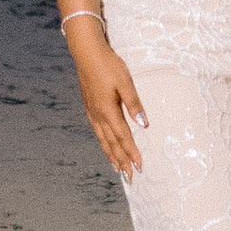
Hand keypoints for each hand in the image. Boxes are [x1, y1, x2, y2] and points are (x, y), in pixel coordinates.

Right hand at [67, 22, 149, 176]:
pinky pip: (97, 132)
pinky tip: (105, 146)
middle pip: (112, 144)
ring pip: (103, 140)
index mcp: (109, 111)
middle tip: (130, 177)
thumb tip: (144, 124)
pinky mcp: (89, 107)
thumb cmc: (108, 65)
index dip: (132, 153)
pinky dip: (103, 144)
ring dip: (111, 156)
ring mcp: (92, 112)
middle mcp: (99, 116)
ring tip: (118, 169)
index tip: (140, 167)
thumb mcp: (125, 81)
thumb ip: (134, 103)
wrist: (86, 53)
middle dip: (122, 161)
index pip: (123, 138)